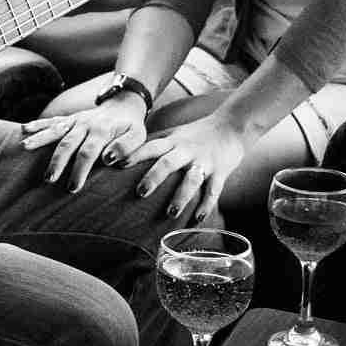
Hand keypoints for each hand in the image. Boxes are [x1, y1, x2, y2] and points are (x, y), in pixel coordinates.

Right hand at [19, 95, 147, 191]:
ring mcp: (75, 121)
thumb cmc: (131, 126)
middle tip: (48, 179)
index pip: (88, 152)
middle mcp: (85, 124)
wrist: (124, 103)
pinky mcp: (69, 119)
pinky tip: (24, 130)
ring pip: (55, 130)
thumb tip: (109, 159)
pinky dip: (38, 124)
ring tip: (25, 148)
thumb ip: (126, 147)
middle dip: (57, 161)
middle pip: (68, 143)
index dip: (80, 169)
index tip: (73, 187)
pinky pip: (52, 121)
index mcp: (102, 131)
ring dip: (40, 139)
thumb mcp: (138, 136)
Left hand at [124, 113, 245, 223]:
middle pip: (168, 163)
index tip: (114, 162)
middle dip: (154, 178)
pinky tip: (197, 219)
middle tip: (140, 193)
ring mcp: (204, 162)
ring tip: (170, 213)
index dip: (132, 153)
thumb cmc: (195, 134)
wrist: (231, 126)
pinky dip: (206, 205)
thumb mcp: (173, 135)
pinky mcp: (220, 172)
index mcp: (173, 142)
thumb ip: (153, 144)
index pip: (149, 146)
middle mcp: (186, 151)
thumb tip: (123, 156)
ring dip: (181, 197)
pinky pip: (214, 190)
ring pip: (191, 180)